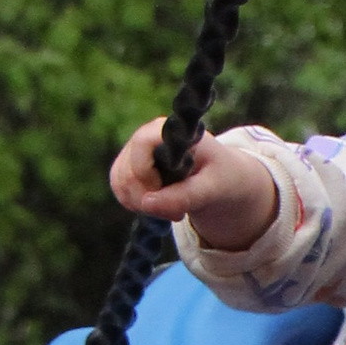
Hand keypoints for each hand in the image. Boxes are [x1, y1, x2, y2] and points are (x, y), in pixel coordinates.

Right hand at [110, 119, 279, 252]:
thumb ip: (185, 195)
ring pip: (120, 182)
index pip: (140, 145)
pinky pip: (120, 188)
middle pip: (127, 169)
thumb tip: (147, 203)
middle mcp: (148, 136)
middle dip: (147, 199)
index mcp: (172, 131)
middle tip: (178, 214)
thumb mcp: (214, 188)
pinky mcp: (131, 167)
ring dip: (141, 205)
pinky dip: (135, 204)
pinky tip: (159, 207)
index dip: (147, 174)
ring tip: (172, 210)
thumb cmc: (224, 177)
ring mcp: (136, 152)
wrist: (226, 179)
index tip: (169, 193)